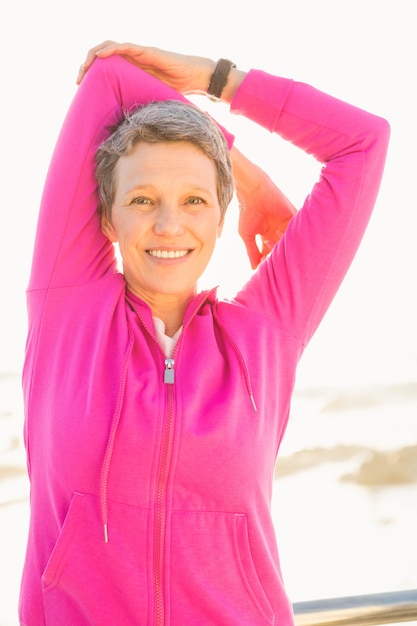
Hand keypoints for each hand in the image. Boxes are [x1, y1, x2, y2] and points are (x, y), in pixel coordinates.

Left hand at [76, 40, 214, 93]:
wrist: (195, 78)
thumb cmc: (177, 91)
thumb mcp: (151, 101)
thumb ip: (138, 106)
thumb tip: (127, 129)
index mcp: (131, 69)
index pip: (105, 67)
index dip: (91, 74)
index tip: (82, 88)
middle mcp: (133, 58)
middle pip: (102, 55)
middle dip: (87, 65)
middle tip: (78, 80)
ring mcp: (139, 53)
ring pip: (109, 47)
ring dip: (93, 55)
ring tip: (84, 68)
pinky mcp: (147, 51)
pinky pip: (125, 47)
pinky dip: (111, 50)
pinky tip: (100, 56)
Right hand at [231, 147, 296, 268]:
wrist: (252, 193)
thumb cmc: (247, 212)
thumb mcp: (247, 235)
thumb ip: (252, 251)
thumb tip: (254, 268)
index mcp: (267, 236)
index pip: (270, 253)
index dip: (268, 261)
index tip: (264, 267)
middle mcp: (278, 232)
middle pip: (281, 249)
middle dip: (277, 256)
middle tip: (273, 261)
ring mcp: (286, 225)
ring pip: (289, 241)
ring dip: (283, 247)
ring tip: (277, 249)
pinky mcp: (293, 217)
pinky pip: (297, 230)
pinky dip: (292, 237)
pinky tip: (285, 240)